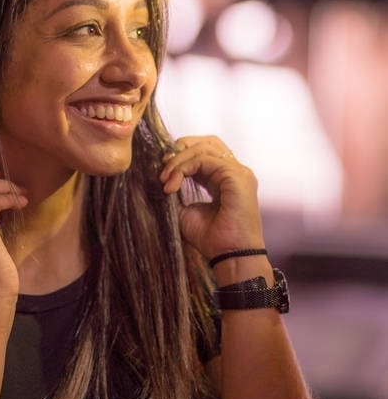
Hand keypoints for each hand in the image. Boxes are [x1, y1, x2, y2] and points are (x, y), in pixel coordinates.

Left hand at [160, 136, 264, 262]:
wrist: (229, 256)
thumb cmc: (211, 239)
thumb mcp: (185, 210)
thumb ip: (176, 191)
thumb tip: (159, 177)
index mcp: (225, 179)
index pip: (205, 152)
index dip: (181, 155)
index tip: (162, 171)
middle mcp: (235, 172)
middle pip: (207, 142)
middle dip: (181, 148)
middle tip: (163, 165)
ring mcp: (238, 172)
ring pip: (203, 148)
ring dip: (178, 161)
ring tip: (164, 179)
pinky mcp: (236, 175)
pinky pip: (204, 159)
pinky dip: (184, 168)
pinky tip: (172, 184)